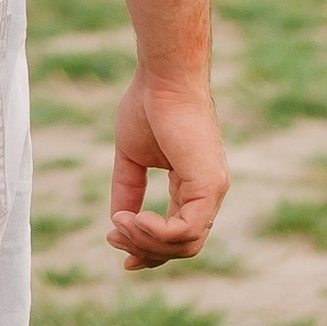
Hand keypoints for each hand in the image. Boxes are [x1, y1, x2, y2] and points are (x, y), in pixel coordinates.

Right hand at [108, 67, 227, 268]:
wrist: (162, 77)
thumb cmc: (148, 105)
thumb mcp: (132, 157)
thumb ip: (129, 189)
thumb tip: (119, 222)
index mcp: (193, 186)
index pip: (178, 233)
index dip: (148, 247)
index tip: (116, 242)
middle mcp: (208, 193)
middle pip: (182, 246)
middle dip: (143, 248)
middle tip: (114, 235)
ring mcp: (212, 190)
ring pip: (185, 244)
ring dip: (145, 240)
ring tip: (121, 223)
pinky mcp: (209, 184)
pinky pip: (186, 230)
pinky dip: (157, 232)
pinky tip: (135, 218)